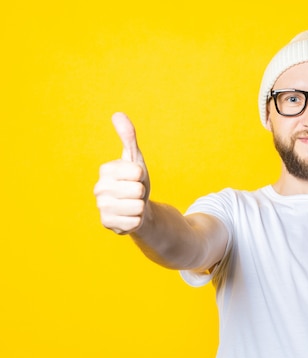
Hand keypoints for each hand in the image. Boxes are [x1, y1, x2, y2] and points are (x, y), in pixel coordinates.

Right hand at [94, 113, 150, 233]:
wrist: (136, 208)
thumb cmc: (135, 181)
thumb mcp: (135, 158)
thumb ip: (128, 137)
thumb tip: (118, 114)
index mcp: (106, 170)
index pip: (137, 172)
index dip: (141, 176)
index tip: (135, 178)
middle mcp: (99, 189)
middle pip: (137, 190)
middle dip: (141, 193)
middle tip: (134, 193)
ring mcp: (102, 208)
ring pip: (137, 206)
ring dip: (139, 207)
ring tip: (132, 204)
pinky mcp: (108, 224)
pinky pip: (134, 222)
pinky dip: (137, 220)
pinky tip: (130, 217)